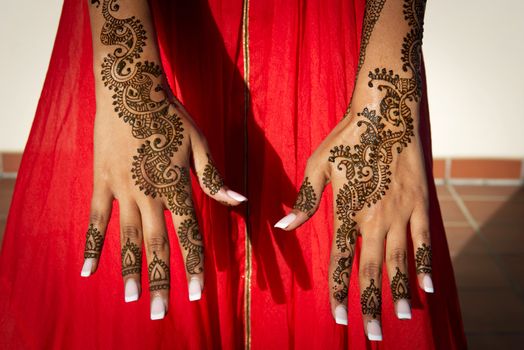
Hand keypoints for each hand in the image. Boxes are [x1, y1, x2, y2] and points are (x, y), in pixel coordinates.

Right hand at [81, 0, 245, 319]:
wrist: (132, 89)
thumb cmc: (171, 116)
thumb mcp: (199, 144)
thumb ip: (214, 177)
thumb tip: (239, 201)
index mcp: (176, 186)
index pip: (189, 234)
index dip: (195, 265)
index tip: (198, 293)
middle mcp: (149, 194)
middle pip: (157, 244)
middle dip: (160, 280)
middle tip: (161, 312)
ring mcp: (122, 189)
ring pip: (127, 237)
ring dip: (129, 270)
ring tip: (130, 299)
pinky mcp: (101, 181)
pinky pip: (95, 218)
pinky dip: (92, 244)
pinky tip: (88, 270)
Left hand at [275, 0, 431, 339]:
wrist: (385, 111)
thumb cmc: (346, 137)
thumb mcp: (318, 165)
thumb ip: (305, 200)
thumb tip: (283, 227)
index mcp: (348, 212)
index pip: (342, 261)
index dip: (339, 291)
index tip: (339, 318)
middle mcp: (376, 218)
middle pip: (373, 271)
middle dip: (371, 304)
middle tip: (375, 334)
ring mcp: (402, 212)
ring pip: (401, 262)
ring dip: (401, 292)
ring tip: (402, 317)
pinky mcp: (421, 203)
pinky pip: (425, 241)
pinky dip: (426, 265)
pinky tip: (429, 288)